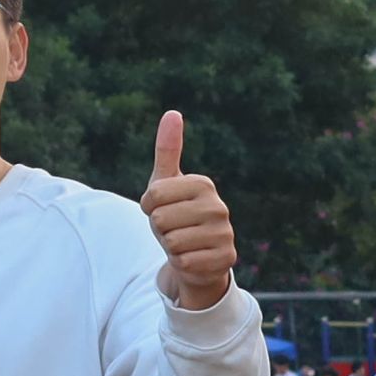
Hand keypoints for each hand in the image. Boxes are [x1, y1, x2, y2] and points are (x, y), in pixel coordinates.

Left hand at [142, 110, 237, 308]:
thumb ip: (167, 150)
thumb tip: (172, 113)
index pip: (153, 196)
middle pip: (161, 220)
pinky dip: (181, 263)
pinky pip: (184, 262)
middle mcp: (219, 207)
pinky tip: (192, 258)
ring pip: (172, 242)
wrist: (196, 254)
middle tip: (174, 228)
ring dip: (170, 246)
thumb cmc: (176, 214)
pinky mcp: (226, 259)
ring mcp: (225, 234)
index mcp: (203, 184)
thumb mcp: (166, 183)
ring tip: (182, 242)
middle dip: (160, 228)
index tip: (162, 208)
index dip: (149, 206)